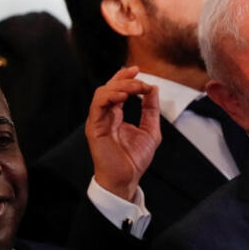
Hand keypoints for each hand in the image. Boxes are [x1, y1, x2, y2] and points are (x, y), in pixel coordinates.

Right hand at [86, 67, 161, 200]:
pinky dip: (109, 96)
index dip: (125, 78)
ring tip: (136, 88)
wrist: (126, 179)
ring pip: (102, 93)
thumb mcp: (150, 130)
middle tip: (139, 77)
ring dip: (120, 86)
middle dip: (124, 79)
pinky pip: (97, 105)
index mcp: (115, 116)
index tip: (138, 70)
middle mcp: (104, 116)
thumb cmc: (134, 159)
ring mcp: (98, 121)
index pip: (116, 90)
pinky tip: (123, 96)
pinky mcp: (94, 127)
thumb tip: (154, 89)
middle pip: (108, 88)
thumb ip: (151, 110)